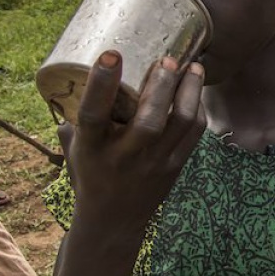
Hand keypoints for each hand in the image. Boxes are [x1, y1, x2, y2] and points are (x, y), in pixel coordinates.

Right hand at [68, 52, 205, 240]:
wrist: (113, 220)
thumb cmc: (92, 173)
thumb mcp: (77, 147)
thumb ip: (78, 115)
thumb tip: (81, 70)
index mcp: (92, 148)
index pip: (94, 114)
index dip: (101, 83)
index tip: (112, 54)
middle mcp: (124, 156)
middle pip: (149, 120)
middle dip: (161, 85)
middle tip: (169, 59)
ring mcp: (154, 164)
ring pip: (180, 124)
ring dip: (190, 91)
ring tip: (194, 66)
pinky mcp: (175, 167)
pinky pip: (194, 133)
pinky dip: (197, 108)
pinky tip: (195, 91)